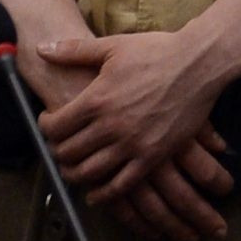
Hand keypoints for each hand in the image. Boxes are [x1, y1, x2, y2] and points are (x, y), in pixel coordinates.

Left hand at [35, 22, 240, 240]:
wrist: (199, 63)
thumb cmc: (156, 51)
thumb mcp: (113, 46)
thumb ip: (73, 50)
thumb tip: (41, 48)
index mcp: (96, 99)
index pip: (55, 127)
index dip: (45, 127)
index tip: (49, 123)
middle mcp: (110, 126)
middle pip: (68, 152)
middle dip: (57, 151)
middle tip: (59, 146)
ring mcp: (131, 144)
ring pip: (89, 172)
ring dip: (74, 174)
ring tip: (72, 168)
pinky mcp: (152, 157)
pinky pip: (120, 185)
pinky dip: (103, 194)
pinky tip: (96, 193)